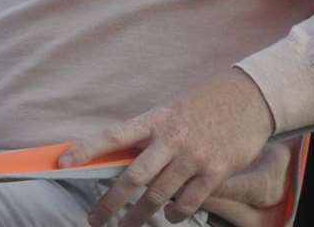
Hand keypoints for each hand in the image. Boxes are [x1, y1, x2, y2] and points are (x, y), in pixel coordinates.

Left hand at [64, 69, 275, 226]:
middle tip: (95, 219)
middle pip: (133, 177)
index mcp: (156, 119)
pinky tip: (170, 214)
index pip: (114, 135)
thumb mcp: (172, 112)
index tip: (63, 162)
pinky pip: (187, 202)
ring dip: (141, 216)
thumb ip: (150, 137)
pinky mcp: (216, 171)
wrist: (250, 98)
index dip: (87, 149)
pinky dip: (175, 213)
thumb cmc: (205, 105)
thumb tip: (123, 165)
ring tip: (129, 225)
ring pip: (158, 196)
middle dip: (110, 204)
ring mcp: (194, 156)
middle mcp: (172, 138)